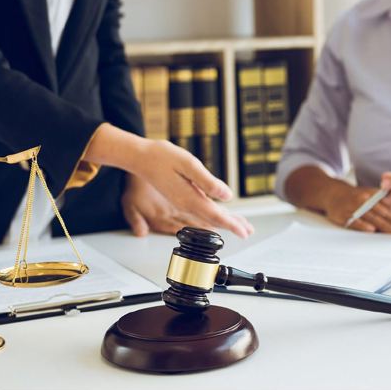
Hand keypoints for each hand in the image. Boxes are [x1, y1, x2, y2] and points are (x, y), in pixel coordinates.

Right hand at [124, 139, 252, 237]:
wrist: (140, 158)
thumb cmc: (162, 157)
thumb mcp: (188, 163)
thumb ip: (207, 181)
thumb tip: (227, 195)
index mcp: (189, 198)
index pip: (216, 216)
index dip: (232, 225)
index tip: (244, 232)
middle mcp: (186, 204)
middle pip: (214, 220)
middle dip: (232, 226)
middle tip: (249, 231)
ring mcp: (183, 202)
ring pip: (209, 217)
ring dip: (226, 221)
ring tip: (241, 225)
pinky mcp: (182, 198)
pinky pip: (203, 210)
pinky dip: (215, 214)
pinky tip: (222, 214)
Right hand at [324, 182, 390, 233]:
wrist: (331, 193)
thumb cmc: (355, 197)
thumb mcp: (370, 194)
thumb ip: (386, 201)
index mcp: (374, 195)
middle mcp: (365, 199)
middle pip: (384, 212)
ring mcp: (353, 207)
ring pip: (371, 216)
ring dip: (384, 224)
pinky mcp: (343, 214)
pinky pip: (353, 220)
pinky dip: (362, 225)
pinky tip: (370, 230)